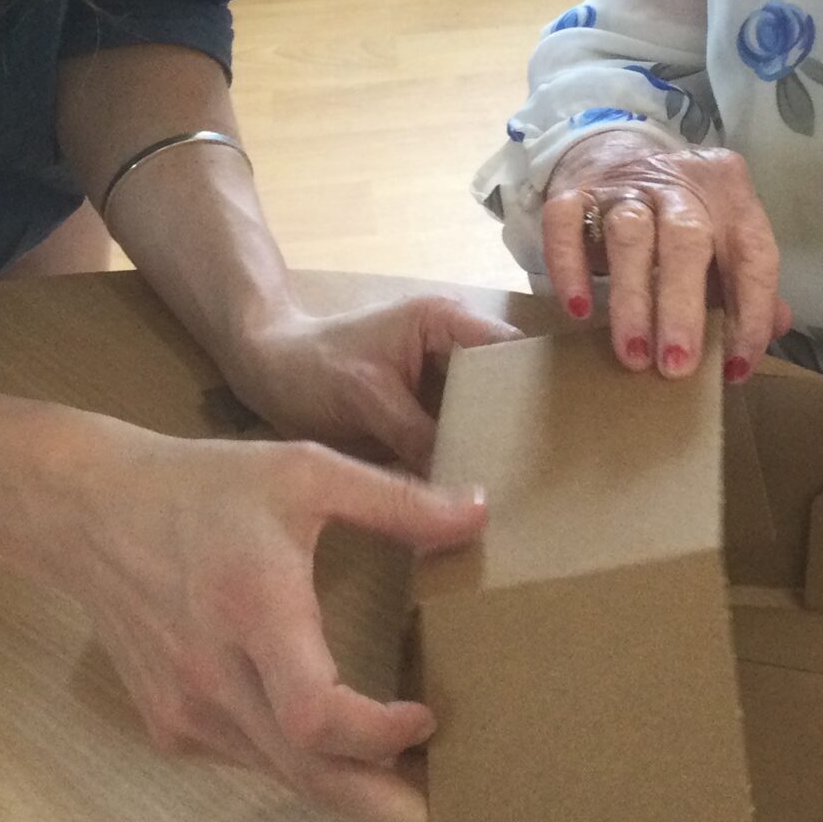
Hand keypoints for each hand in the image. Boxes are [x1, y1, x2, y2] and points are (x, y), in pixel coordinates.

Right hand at [60, 424, 485, 821]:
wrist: (90, 514)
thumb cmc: (205, 486)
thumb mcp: (305, 472)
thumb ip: (396, 500)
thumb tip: (478, 513)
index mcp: (253, 609)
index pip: (316, 714)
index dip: (377, 735)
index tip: (426, 716)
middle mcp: (215, 675)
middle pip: (308, 774)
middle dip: (382, 804)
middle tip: (444, 816)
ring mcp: (186, 710)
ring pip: (281, 775)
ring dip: (346, 788)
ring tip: (410, 787)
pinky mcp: (170, 725)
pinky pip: (249, 759)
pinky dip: (297, 764)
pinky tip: (334, 749)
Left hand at [218, 291, 518, 471]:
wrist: (263, 370)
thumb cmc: (310, 366)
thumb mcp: (367, 397)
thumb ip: (418, 435)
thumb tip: (462, 490)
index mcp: (448, 322)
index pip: (511, 354)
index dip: (536, 393)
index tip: (559, 440)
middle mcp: (454, 350)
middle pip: (505, 391)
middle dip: (519, 432)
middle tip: (545, 481)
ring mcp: (440, 386)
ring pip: (483, 421)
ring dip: (492, 453)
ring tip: (523, 497)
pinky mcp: (423, 416)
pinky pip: (455, 440)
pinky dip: (462, 464)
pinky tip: (476, 499)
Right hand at [540, 129, 790, 381]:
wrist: (615, 156)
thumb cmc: (679, 215)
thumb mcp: (722, 239)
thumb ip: (749, 282)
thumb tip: (778, 326)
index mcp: (730, 192)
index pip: (752, 253)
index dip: (751, 313)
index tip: (736, 367)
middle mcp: (680, 182)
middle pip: (687, 239)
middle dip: (682, 308)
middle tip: (675, 367)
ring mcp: (624, 183)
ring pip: (630, 233)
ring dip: (633, 299)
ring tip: (633, 355)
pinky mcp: (574, 191)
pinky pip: (567, 223)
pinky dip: (572, 267)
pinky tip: (580, 309)